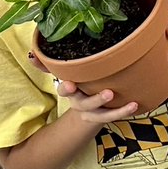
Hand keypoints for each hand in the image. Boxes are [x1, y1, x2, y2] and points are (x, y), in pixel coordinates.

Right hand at [26, 53, 140, 122]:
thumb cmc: (78, 85)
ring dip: (116, 110)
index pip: (64, 91)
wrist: (86, 111)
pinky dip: (125, 111)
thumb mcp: (64, 74)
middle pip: (85, 104)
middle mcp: (81, 103)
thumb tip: (31, 53)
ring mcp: (94, 111)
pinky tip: (136, 104)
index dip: (66, 89)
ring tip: (130, 104)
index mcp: (71, 92)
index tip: (70, 85)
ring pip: (102, 113)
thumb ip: (49, 64)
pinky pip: (115, 116)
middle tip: (108, 93)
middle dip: (95, 100)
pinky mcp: (106, 115)